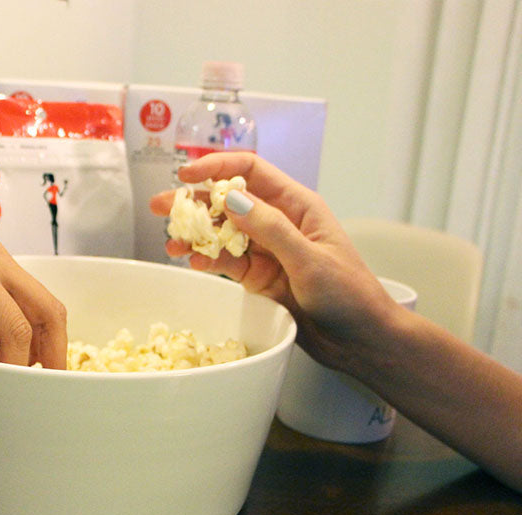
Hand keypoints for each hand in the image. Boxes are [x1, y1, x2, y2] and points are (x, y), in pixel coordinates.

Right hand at [149, 152, 401, 371]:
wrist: (360, 339)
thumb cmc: (350, 294)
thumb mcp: (310, 259)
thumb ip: (270, 229)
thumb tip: (231, 199)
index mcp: (297, 206)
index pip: (251, 172)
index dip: (217, 167)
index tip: (186, 174)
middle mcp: (278, 222)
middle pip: (228, 201)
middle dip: (194, 202)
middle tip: (161, 207)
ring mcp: (266, 250)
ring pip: (221, 233)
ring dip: (195, 235)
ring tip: (172, 243)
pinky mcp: (257, 278)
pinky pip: (225, 263)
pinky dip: (207, 260)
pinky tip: (194, 262)